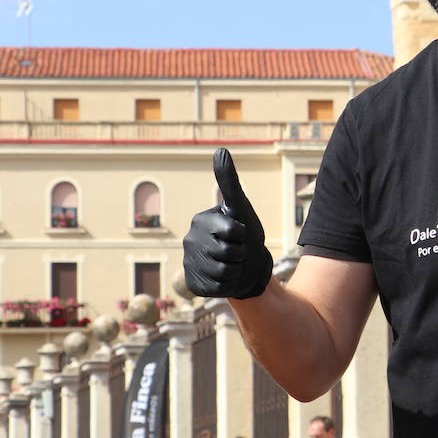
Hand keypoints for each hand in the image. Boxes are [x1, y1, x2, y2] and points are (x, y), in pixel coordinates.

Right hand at [182, 148, 273, 298]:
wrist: (248, 268)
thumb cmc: (247, 235)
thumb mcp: (241, 208)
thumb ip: (229, 181)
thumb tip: (220, 149)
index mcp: (201, 221)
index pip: (233, 231)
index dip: (245, 235)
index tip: (241, 234)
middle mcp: (189, 241)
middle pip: (228, 253)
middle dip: (242, 254)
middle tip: (239, 252)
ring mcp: (189, 264)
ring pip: (223, 272)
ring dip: (237, 271)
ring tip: (234, 265)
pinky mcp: (193, 285)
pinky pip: (217, 288)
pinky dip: (228, 286)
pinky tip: (225, 279)